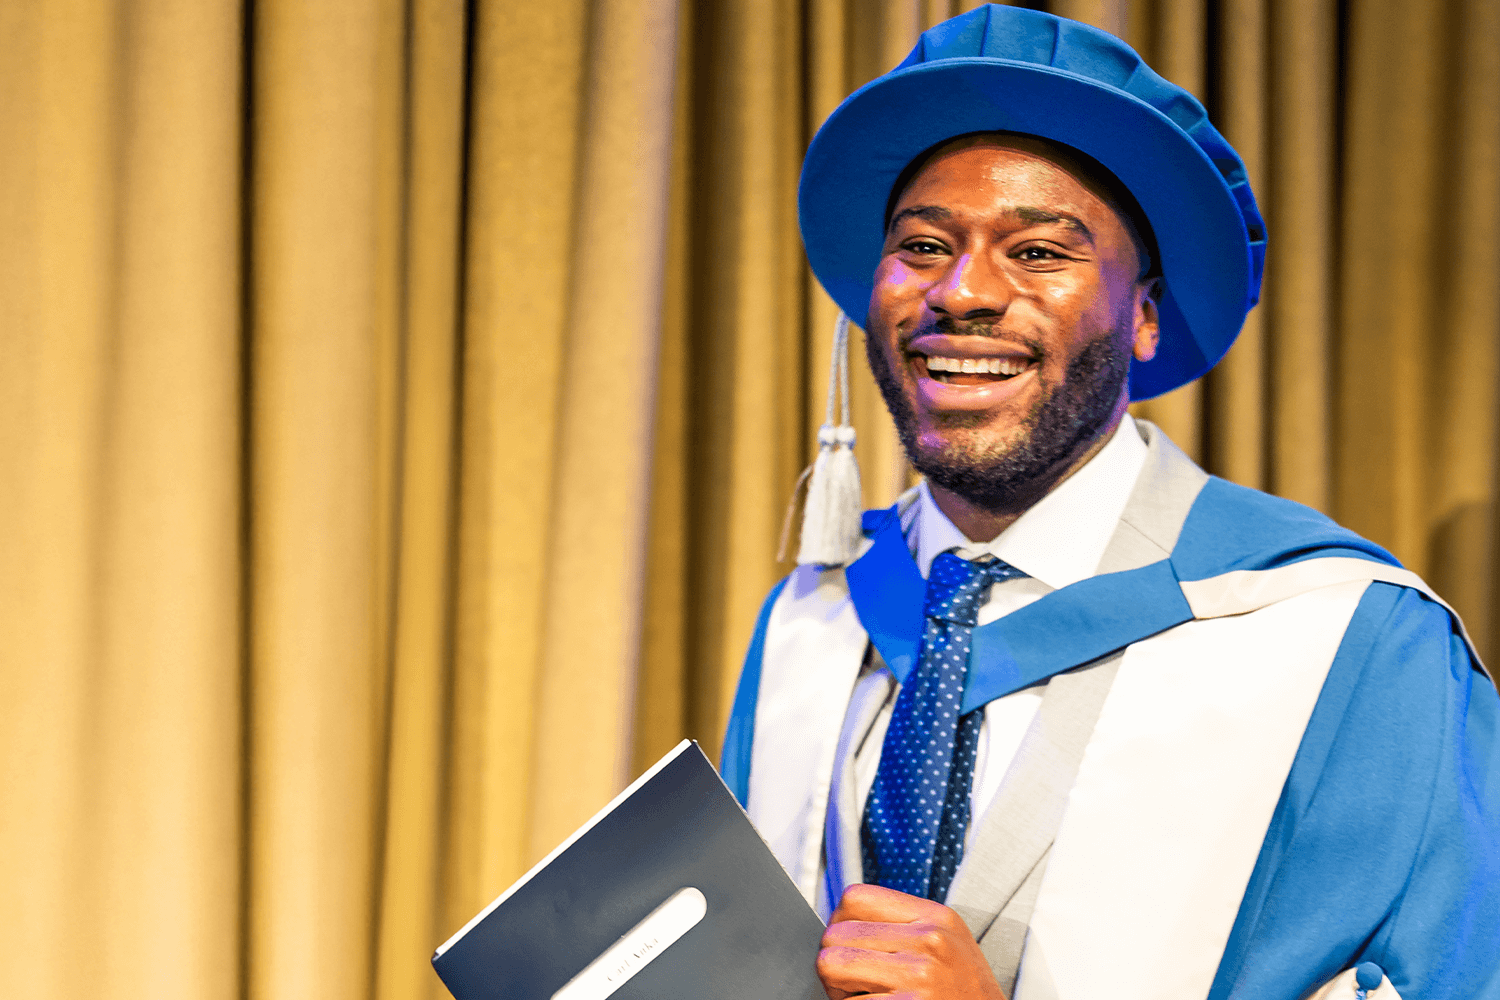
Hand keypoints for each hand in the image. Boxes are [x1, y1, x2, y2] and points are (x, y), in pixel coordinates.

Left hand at [816, 883, 1008, 999]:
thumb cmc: (962, 995)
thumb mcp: (945, 944)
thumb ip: (900, 926)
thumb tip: (838, 924)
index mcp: (936, 917)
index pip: (855, 897)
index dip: (841, 924)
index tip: (849, 946)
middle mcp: (930, 940)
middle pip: (835, 934)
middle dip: (836, 963)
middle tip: (858, 984)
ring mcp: (919, 976)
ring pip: (830, 965)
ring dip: (838, 988)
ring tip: (866, 997)